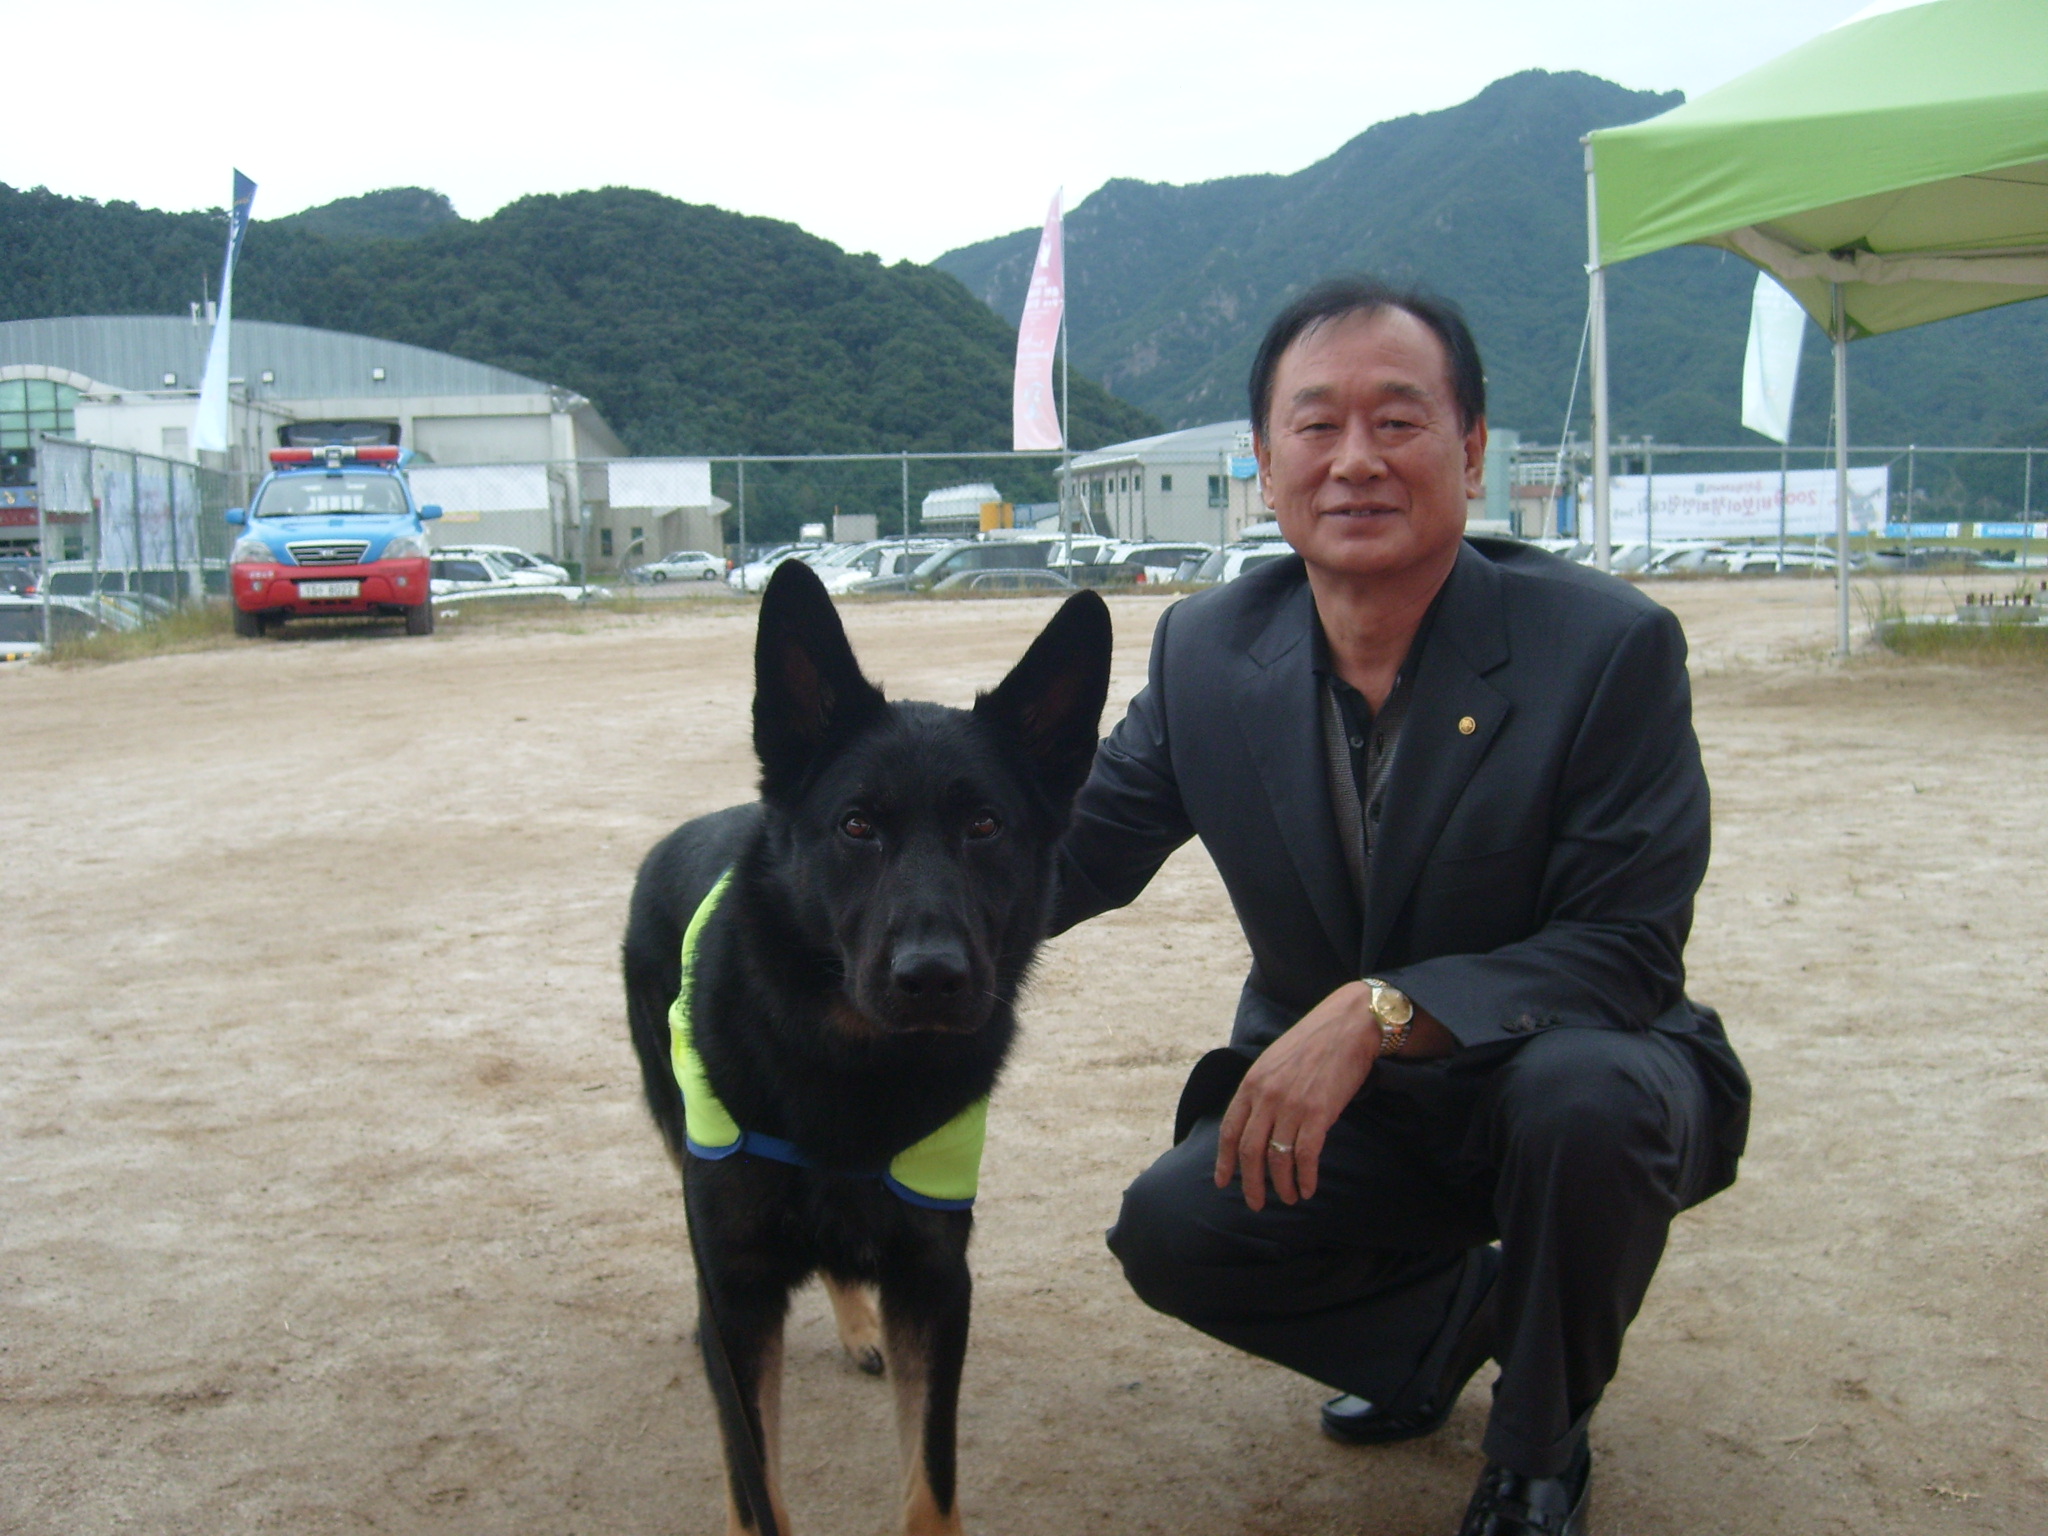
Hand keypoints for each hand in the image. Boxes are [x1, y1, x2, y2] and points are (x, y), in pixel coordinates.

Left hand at [1215, 981, 1379, 1210]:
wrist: (1349, 1025)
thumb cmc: (1314, 1042)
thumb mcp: (1274, 1061)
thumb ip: (1262, 1090)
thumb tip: (1256, 1122)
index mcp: (1252, 1083)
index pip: (1230, 1130)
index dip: (1225, 1161)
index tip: (1223, 1182)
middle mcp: (1266, 1096)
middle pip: (1249, 1151)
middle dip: (1251, 1183)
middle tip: (1256, 1204)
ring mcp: (1291, 1105)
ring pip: (1277, 1158)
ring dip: (1282, 1185)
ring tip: (1290, 1198)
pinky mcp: (1318, 1113)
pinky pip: (1305, 1156)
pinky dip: (1306, 1177)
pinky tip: (1309, 1189)